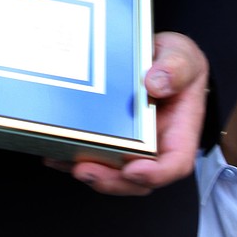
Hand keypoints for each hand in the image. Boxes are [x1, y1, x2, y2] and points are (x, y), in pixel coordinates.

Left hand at [48, 32, 207, 195]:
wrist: (157, 56)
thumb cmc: (176, 62)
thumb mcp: (182, 57)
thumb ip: (176, 69)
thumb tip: (156, 83)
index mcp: (178, 132)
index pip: (175, 163)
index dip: (155, 174)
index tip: (133, 170)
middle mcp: (155, 145)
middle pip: (138, 178)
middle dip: (111, 180)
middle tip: (85, 170)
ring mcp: (131, 144)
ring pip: (113, 172)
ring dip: (89, 173)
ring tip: (63, 161)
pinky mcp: (111, 136)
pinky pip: (94, 154)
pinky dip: (73, 158)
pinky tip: (54, 152)